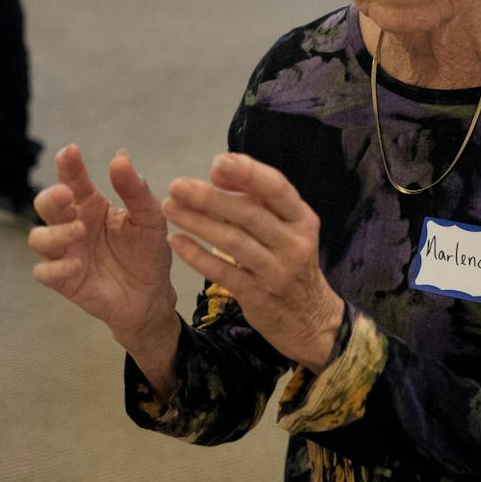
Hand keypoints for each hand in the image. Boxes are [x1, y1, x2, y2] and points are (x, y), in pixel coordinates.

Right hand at [29, 145, 178, 349]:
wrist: (151, 294)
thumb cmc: (147, 251)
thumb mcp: (149, 218)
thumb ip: (135, 190)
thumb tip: (120, 158)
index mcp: (91, 205)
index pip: (73, 179)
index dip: (68, 165)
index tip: (71, 151)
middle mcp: (72, 224)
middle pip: (45, 204)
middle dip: (51, 197)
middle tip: (67, 194)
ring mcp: (66, 252)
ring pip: (38, 237)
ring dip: (55, 232)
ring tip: (81, 231)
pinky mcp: (64, 280)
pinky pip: (44, 272)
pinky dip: (55, 268)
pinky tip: (77, 265)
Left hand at [163, 153, 343, 372]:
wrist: (311, 319)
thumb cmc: (291, 261)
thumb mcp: (288, 228)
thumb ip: (258, 200)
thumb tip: (220, 172)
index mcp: (302, 218)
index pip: (276, 188)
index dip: (247, 173)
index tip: (217, 162)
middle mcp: (293, 242)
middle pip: (249, 214)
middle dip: (210, 197)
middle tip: (177, 185)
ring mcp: (277, 271)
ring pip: (233, 242)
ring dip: (198, 222)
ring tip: (170, 207)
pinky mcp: (258, 296)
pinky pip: (223, 272)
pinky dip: (198, 255)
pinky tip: (176, 241)